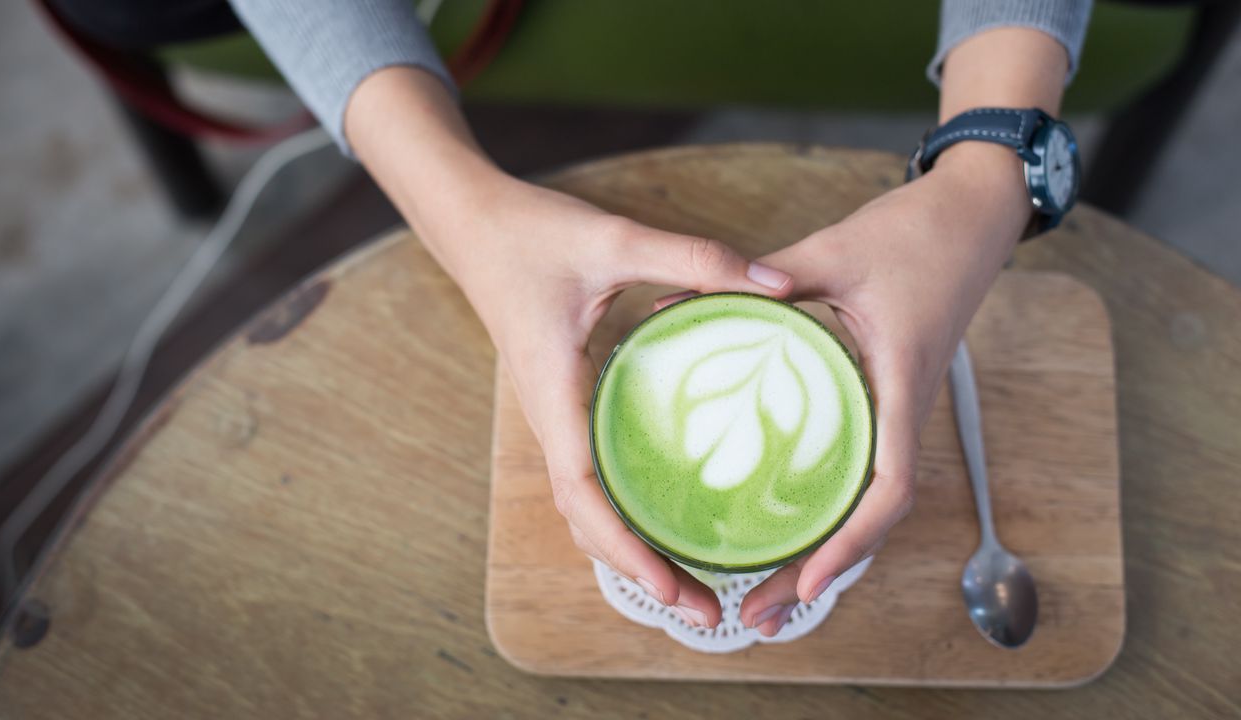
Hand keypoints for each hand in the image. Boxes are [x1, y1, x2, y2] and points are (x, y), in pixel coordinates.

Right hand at [345, 67, 792, 626]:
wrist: (475, 226)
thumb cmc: (534, 234)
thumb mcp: (615, 237)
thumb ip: (694, 259)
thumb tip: (777, 288)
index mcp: (555, 393)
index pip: (584, 491)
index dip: (626, 547)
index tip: (672, 588)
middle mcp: (551, 419)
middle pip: (587, 521)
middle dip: (641, 573)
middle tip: (707, 614)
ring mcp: (556, 418)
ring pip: (587, 508)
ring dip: (633, 553)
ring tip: (694, 591)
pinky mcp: (566, 408)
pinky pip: (591, 480)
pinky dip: (623, 518)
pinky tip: (666, 526)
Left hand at [657, 144, 1029, 635]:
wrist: (973, 215)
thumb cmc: (915, 232)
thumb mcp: (833, 252)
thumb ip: (764, 278)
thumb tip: (686, 300)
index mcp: (899, 384)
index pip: (889, 488)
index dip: (850, 543)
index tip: (805, 584)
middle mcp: (903, 411)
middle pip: (872, 520)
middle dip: (818, 575)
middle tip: (756, 619)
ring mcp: (897, 410)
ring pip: (865, 504)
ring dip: (822, 554)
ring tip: (763, 597)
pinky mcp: (885, 399)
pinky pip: (860, 469)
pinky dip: (827, 510)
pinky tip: (785, 524)